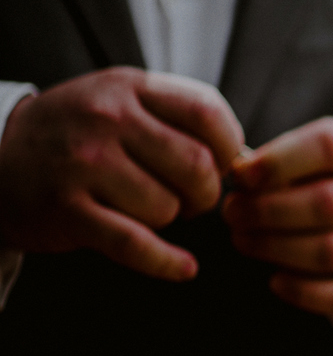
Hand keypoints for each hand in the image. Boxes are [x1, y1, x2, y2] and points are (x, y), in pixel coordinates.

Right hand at [0, 67, 244, 279]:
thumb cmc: (77, 133)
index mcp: (128, 88)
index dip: (229, 146)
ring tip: (148, 208)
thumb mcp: (120, 100)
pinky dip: (165, 262)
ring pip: (166, 207)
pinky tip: (183, 267)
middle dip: (206, 192)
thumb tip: (244, 158)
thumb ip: (176, 116)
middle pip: (196, 165)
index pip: (206, 111)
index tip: (223, 164)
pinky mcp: (67, 210)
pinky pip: (134, 244)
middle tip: (192, 198)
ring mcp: (83, 164)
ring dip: (170, 218)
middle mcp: (105, 119)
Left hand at [223, 116, 332, 317]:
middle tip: (233, 213)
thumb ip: (281, 161)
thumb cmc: (332, 179)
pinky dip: (304, 292)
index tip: (240, 176)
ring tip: (243, 240)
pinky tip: (275, 281)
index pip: (329, 147)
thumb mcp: (316, 156)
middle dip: (268, 211)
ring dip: (276, 248)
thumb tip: (241, 176)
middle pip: (329, 203)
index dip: (278, 162)